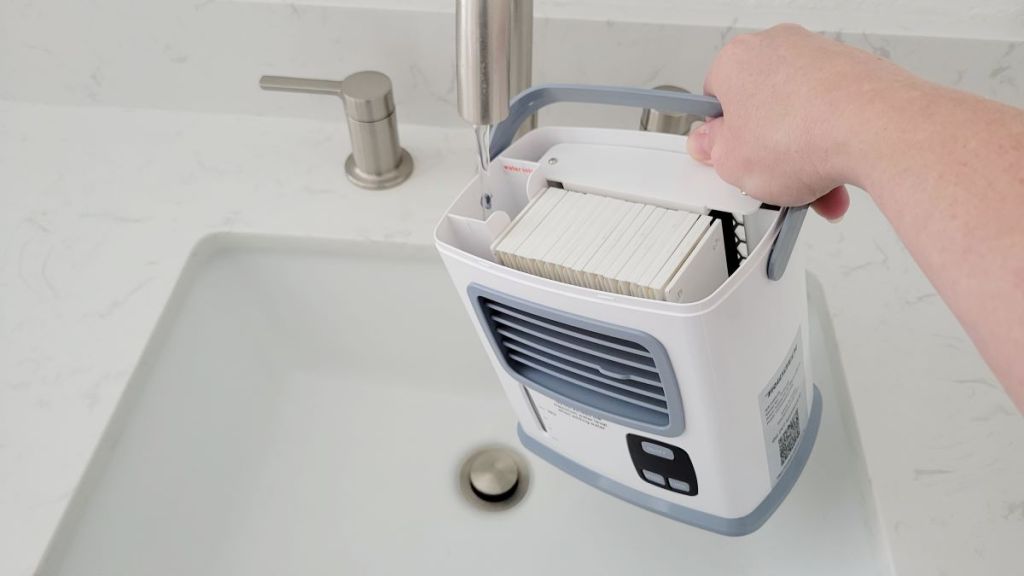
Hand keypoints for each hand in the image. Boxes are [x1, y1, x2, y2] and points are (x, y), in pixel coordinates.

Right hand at [686, 24, 916, 220]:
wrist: (878, 128)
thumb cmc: (806, 133)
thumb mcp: (732, 163)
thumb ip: (713, 152)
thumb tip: (712, 145)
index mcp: (737, 59)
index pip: (713, 99)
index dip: (718, 135)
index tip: (724, 156)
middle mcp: (779, 48)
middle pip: (760, 108)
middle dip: (765, 149)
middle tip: (766, 178)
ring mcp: (820, 57)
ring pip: (798, 116)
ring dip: (801, 155)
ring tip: (809, 189)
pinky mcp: (856, 72)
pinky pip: (832, 116)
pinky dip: (831, 145)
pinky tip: (834, 175)